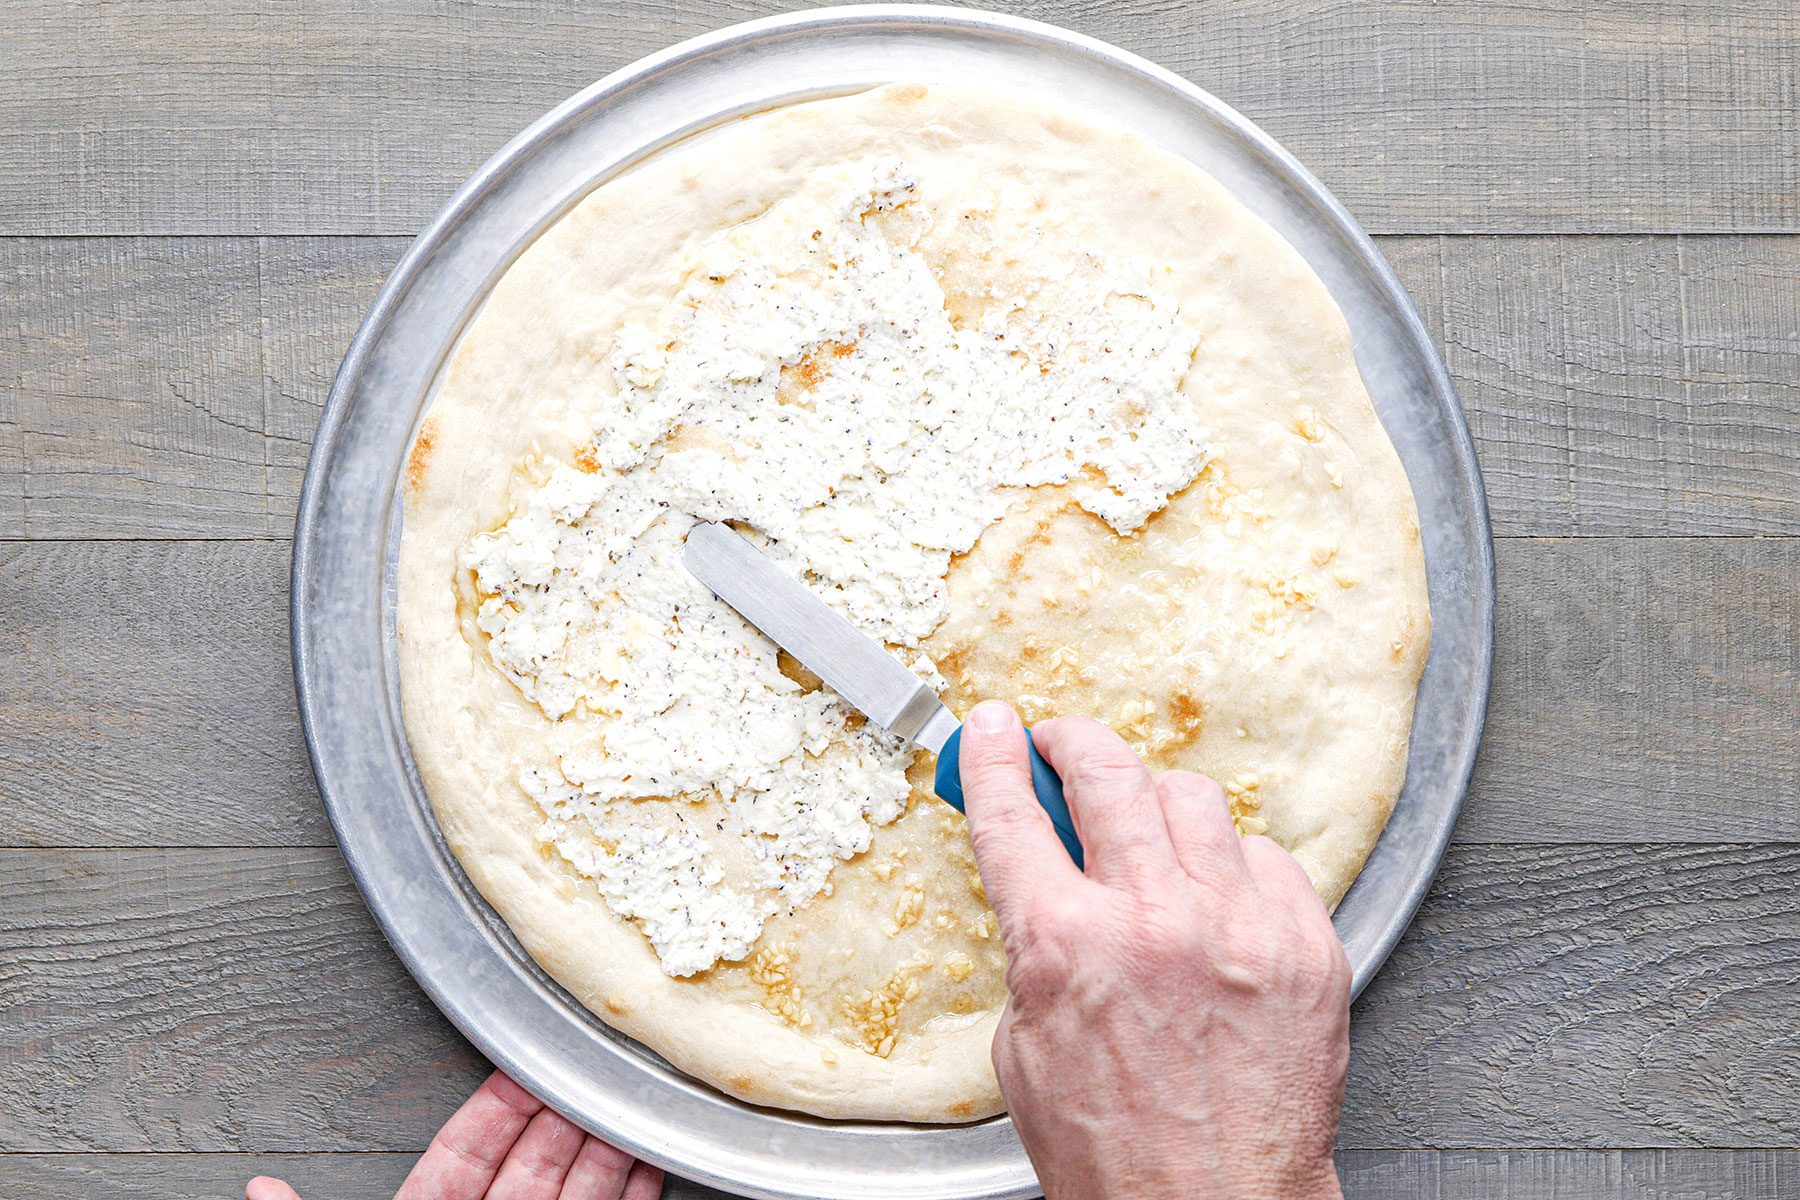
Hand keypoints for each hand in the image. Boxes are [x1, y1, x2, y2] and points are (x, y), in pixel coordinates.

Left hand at [246, 1070, 662, 1199]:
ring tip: (622, 1109)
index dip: (493, 1112)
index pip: (459, 1160)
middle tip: (587, 1075)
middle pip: (526, 1168)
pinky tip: (644, 1170)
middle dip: (559, 1118)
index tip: (519, 1074)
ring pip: (569, 1197)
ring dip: (600, 1151)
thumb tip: (259, 1193)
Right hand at [958, 702, 1349, 1199]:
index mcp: (1067, 946)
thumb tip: (1043, 872)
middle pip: (1107, 773)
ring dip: (1153, 803)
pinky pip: (1265, 856)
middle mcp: (1156, 922)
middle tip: (1061, 747)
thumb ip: (1036, 943)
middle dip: (1072, 744)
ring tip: (1144, 831)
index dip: (992, 757)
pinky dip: (1232, 863)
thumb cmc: (1116, 1151)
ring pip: (1191, 798)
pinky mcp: (1306, 946)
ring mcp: (1240, 928)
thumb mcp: (1026, 1045)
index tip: (992, 729)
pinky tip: (1216, 894)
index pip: (1012, 814)